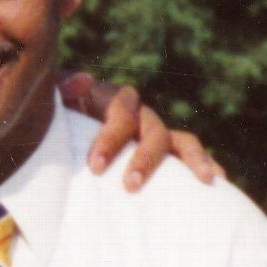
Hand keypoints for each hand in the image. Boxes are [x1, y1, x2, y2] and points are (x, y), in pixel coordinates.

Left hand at [57, 71, 224, 190]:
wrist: (54, 127)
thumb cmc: (49, 117)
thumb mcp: (49, 104)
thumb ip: (62, 90)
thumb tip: (85, 80)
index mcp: (111, 100)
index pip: (119, 114)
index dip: (110, 138)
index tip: (95, 167)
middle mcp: (137, 114)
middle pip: (151, 130)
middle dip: (144, 158)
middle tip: (130, 186)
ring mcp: (152, 132)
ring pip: (179, 140)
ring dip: (192, 158)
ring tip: (204, 179)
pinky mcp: (161, 151)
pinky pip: (187, 153)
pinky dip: (204, 163)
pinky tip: (217, 181)